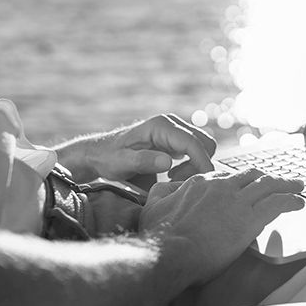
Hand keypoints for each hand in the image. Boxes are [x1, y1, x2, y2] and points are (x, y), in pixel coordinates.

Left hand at [54, 114, 216, 183]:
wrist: (100, 153)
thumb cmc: (108, 158)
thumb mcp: (121, 162)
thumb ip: (143, 161)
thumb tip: (168, 161)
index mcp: (161, 125)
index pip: (193, 142)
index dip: (202, 162)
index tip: (202, 182)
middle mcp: (172, 124)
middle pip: (205, 143)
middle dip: (198, 165)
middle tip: (175, 181)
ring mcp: (175, 131)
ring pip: (202, 147)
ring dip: (194, 166)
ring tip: (171, 179)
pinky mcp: (175, 140)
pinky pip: (195, 151)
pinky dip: (191, 165)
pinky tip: (171, 174)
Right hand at [139, 169, 304, 284]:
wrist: (169, 253)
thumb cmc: (158, 236)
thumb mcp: (153, 205)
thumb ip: (162, 193)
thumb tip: (165, 188)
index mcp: (200, 183)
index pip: (226, 178)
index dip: (240, 181)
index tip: (247, 185)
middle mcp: (221, 187)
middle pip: (252, 176)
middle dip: (268, 178)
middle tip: (280, 180)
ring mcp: (237, 201)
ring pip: (269, 186)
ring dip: (286, 184)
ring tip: (298, 186)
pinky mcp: (250, 218)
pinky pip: (278, 204)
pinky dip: (291, 201)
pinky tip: (299, 203)